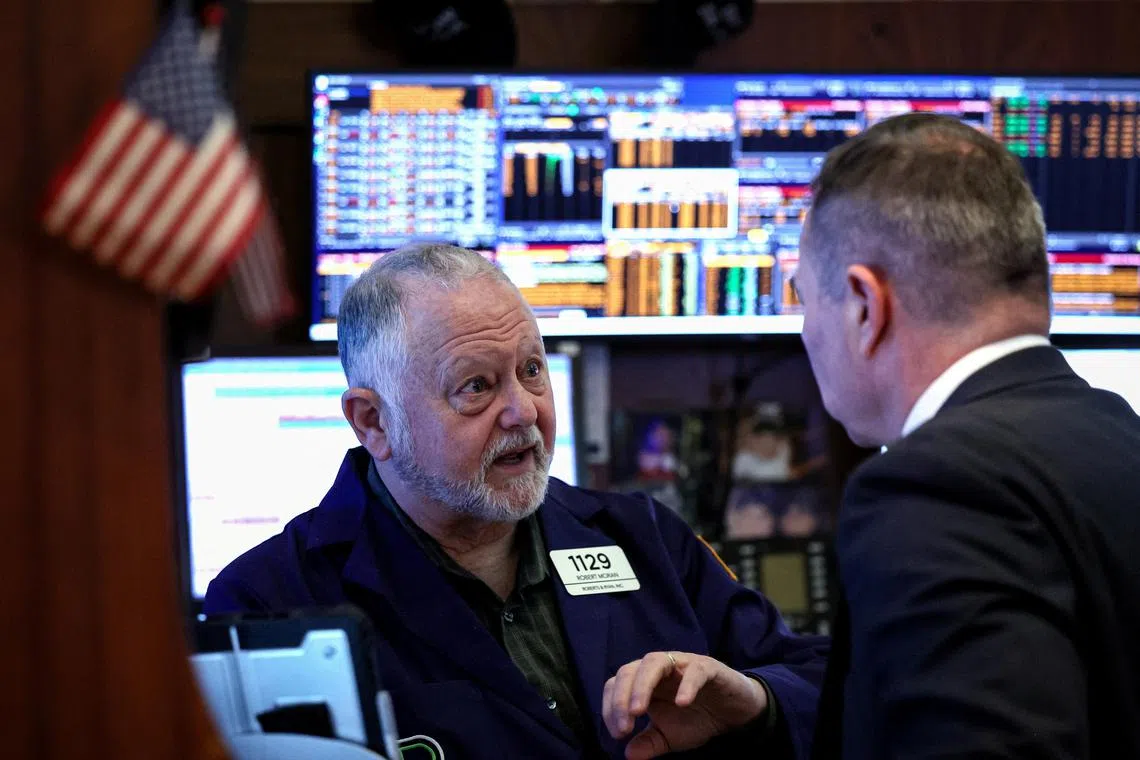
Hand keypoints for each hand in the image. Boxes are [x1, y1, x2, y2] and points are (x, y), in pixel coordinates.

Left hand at [602, 651, 768, 759]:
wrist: (733, 713)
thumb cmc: (696, 718)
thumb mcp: (669, 737)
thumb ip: (649, 743)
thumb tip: (628, 755)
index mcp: (644, 682)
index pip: (616, 684)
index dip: (611, 707)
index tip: (618, 735)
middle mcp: (658, 668)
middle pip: (629, 669)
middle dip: (621, 697)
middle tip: (624, 727)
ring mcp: (682, 664)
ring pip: (654, 661)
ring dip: (642, 686)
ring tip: (639, 711)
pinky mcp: (708, 668)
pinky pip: (695, 671)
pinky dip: (686, 685)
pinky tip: (682, 703)